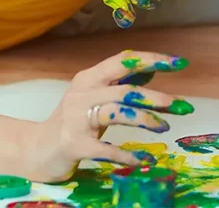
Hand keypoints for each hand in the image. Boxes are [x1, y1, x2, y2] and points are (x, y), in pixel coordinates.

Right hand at [23, 50, 192, 182]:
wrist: (36, 149)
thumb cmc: (73, 121)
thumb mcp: (96, 96)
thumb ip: (120, 83)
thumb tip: (151, 68)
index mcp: (89, 78)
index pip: (123, 61)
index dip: (152, 59)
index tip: (179, 62)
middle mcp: (82, 94)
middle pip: (124, 89)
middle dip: (156, 97)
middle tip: (181, 105)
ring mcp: (76, 119)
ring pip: (117, 113)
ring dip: (145, 119)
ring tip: (164, 127)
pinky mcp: (74, 145)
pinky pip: (105, 148)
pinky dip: (127, 154)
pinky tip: (143, 158)